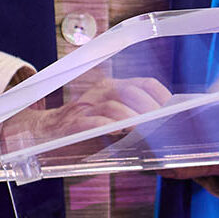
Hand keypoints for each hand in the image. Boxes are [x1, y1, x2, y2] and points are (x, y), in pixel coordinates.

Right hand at [1, 75, 172, 149]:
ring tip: (148, 130)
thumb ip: (131, 119)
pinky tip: (122, 132)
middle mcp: (101, 92)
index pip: (145, 84)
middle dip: (152, 110)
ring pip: (116, 107)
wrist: (43, 134)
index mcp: (113, 88)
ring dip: (134, 119)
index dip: (162, 96)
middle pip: (133, 93)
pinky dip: (110, 126)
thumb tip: (162, 130)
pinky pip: (95, 122)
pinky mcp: (74, 124)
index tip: (174, 110)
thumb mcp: (109, 118)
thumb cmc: (84, 130)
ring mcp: (86, 107)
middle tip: (165, 124)